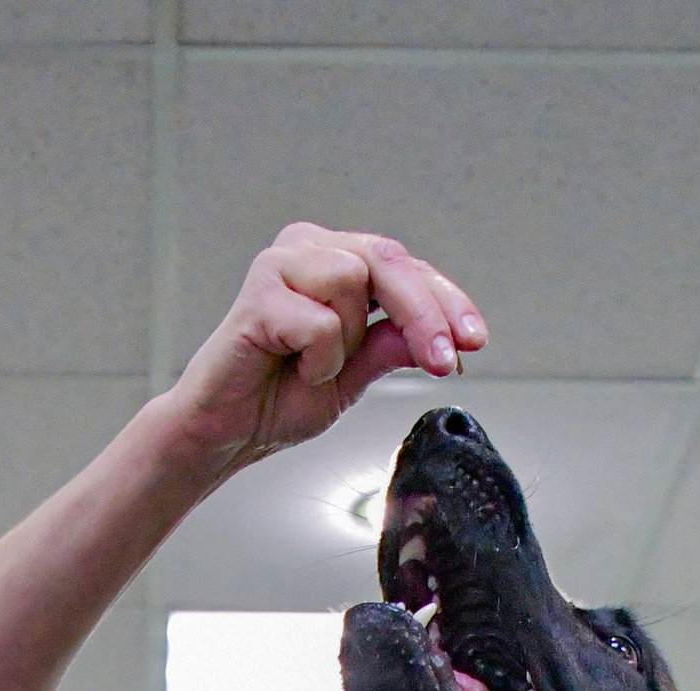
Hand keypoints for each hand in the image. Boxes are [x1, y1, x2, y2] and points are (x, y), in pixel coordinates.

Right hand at [166, 226, 485, 476]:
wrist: (225, 433)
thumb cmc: (276, 399)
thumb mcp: (353, 376)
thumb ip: (390, 346)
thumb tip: (439, 335)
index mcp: (335, 261)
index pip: (405, 268)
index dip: (445, 302)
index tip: (475, 341)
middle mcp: (310, 249)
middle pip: (389, 260)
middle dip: (425, 314)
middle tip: (445, 359)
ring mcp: (281, 263)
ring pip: (354, 282)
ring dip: (346, 342)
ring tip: (313, 366)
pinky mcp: (258, 293)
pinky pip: (319, 323)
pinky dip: (317, 359)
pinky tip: (290, 367)